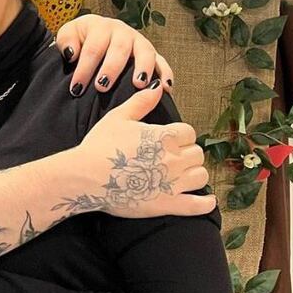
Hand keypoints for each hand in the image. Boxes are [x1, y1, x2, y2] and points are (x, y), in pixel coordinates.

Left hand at [56, 14, 173, 95]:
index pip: (92, 48)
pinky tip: (166, 88)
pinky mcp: (151, 52)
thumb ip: (66, 41)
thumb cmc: (79, 40)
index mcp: (99, 26)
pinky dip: (166, 73)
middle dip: (111, 69)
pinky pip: (162, 61)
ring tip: (138, 85)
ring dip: (143, 68)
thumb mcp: (68, 35)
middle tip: (101, 87)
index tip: (76, 88)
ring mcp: (138, 41)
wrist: (93, 35)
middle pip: (119, 48)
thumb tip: (71, 53)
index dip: (84, 68)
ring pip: (144, 52)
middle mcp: (121, 31)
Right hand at [71, 81, 214, 217]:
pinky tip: (206, 200)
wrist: (86, 176)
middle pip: (197, 153)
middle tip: (172, 156)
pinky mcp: (169, 205)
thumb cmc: (99, 145)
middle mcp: (174, 159)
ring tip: (182, 174)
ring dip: (194, 173)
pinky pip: (198, 206)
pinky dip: (205, 203)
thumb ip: (141, 102)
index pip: (188, 132)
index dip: (179, 135)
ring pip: (201, 175)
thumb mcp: (118, 117)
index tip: (168, 139)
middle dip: (187, 153)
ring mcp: (173, 184)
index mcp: (165, 136)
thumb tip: (158, 86)